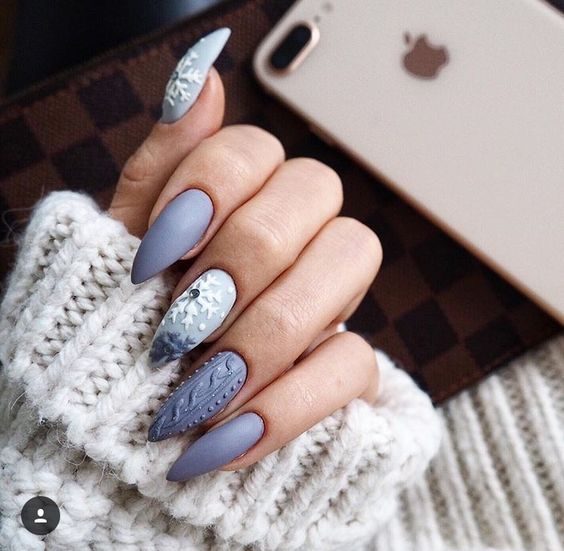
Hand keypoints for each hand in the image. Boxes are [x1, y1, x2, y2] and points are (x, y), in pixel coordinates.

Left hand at [109, 31, 381, 480]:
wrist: (147, 422)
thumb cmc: (136, 325)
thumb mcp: (130, 252)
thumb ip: (164, 167)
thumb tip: (201, 74)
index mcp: (243, 200)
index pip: (255, 147)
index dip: (213, 186)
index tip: (160, 250)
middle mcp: (298, 234)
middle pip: (315, 188)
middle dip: (246, 254)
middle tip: (184, 322)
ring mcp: (331, 296)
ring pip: (353, 255)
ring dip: (270, 328)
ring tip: (199, 388)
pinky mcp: (349, 367)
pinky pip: (355, 364)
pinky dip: (285, 405)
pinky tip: (224, 438)